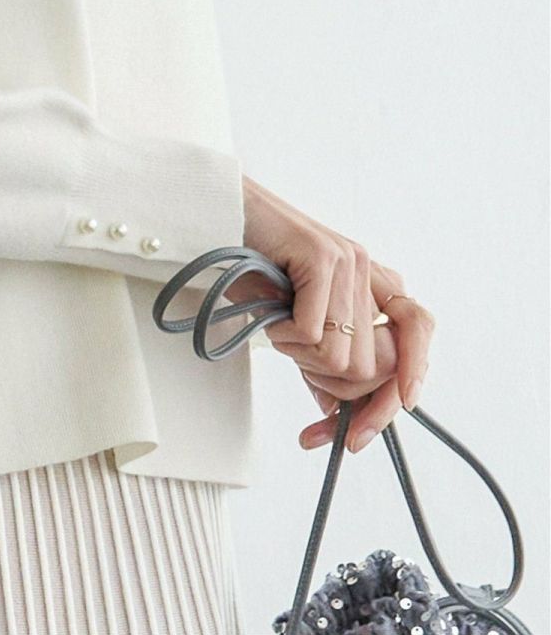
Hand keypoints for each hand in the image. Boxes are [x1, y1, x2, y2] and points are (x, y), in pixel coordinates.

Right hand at [227, 174, 435, 454]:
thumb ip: (324, 360)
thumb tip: (338, 416)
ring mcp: (347, 260)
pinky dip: (283, 337)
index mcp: (370, 280)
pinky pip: (312, 334)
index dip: (408, 377)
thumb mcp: (295, 321)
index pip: (417, 331)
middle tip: (295, 361)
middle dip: (332, 387)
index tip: (371, 420)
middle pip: (373, 367)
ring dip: (301, 357)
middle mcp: (367, 268)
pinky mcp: (321, 257)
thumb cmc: (250, 265)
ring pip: (342, 358)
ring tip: (278, 325)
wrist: (217, 215)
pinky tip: (269, 312)